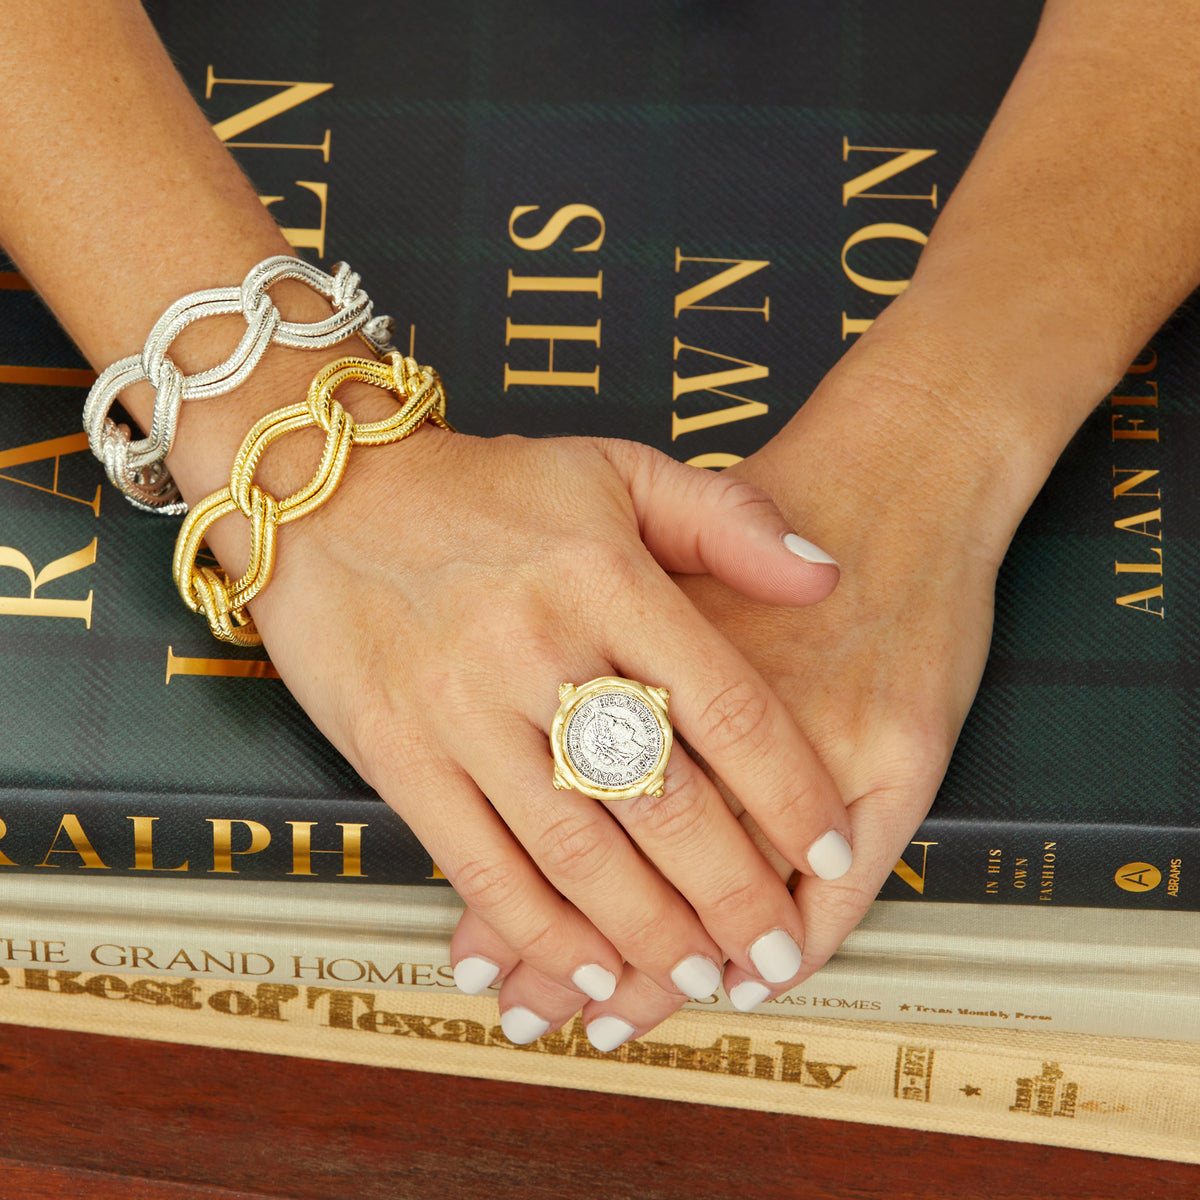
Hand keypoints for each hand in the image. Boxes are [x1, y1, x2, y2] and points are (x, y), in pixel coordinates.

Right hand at [198, 408, 854, 1035]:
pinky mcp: (398, 756)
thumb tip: (826, 577)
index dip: (790, 792)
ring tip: (700, 980)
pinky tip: (590, 969)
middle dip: (731, 893)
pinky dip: (541, 930)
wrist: (330, 496)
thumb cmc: (486, 489)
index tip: (830, 849)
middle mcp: (536, 646)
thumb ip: (729, 520)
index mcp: (604, 575)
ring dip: (647, 932)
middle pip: (659, 799)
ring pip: (574, 850)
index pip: (727, 705)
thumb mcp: (615, 469)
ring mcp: (460, 708)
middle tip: (774, 951)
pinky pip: (478, 864)